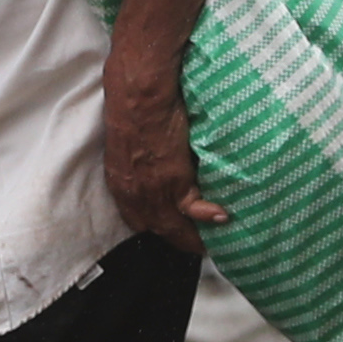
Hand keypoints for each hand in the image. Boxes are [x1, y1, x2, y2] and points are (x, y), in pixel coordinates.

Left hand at [105, 60, 225, 252]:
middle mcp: (134, 193)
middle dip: (177, 240)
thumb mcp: (128, 145)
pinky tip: (222, 217)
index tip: (171, 234)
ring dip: (194, 237)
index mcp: (120, 183)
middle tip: (198, 246)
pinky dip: (208, 216)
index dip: (155, 229)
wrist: (139, 95)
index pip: (137, 219)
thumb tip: (155, 164)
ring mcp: (154, 190)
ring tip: (212, 241)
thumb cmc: (133, 108)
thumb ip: (139, 162)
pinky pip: (192, 209)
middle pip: (157, 229)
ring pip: (173, 225)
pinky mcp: (174, 180)